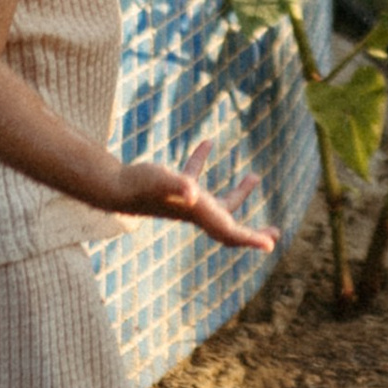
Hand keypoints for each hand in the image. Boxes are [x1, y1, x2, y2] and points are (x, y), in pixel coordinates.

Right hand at [119, 155, 275, 252]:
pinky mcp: (176, 190)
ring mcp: (186, 203)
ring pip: (218, 204)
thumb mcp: (161, 182)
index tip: (271, 245)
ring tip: (254, 177)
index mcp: (199, 214)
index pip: (230, 233)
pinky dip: (203, 162)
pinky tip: (207, 142)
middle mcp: (196, 213)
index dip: (251, 239)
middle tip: (274, 235)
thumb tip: (194, 193)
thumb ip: (178, 186)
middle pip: (229, 229)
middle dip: (251, 234)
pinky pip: (195, 178)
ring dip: (238, 194)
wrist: (114, 187)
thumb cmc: (139, 185)